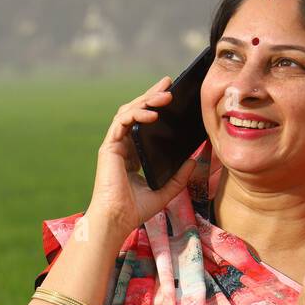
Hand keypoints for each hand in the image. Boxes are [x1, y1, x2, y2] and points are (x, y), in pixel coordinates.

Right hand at [86, 77, 198, 240]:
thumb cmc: (135, 210)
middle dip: (152, 95)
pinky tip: (152, 114)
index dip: (155, 107)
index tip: (171, 94)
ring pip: (128, 112)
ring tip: (165, 95)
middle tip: (169, 84)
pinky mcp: (109, 147)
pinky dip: (137, 114)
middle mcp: (122, 146)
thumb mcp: (165, 191)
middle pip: (136, 112)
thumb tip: (194, 160)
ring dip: (146, 101)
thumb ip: (179, 176)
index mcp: (132, 155)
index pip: (143, 123)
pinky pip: (122, 122)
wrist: (117, 220)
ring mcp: (114, 145)